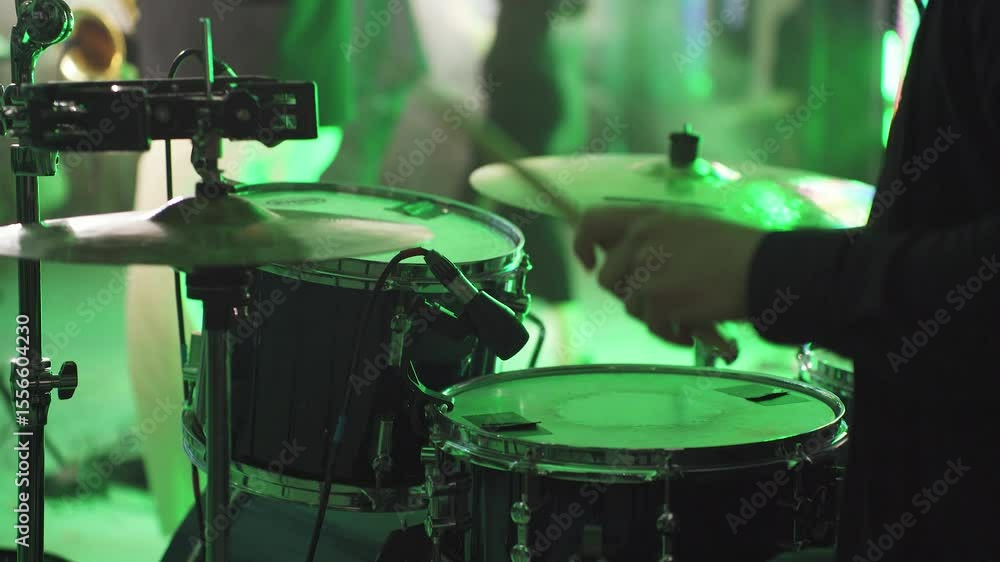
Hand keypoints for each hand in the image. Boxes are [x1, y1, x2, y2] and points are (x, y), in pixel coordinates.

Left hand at [573, 206, 766, 353]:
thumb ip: (652, 242)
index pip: (591, 223)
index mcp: (647, 220)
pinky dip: (670, 332)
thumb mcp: (688, 231)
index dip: (582, 245)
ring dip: (654, 314)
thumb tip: (623, 263)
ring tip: (685, 311)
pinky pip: (651, 326)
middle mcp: (641, 241)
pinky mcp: (659, 301)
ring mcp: (648, 272)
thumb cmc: (736, 252)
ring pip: (630, 305)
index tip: (590, 262)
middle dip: (629, 293)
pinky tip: (693, 328)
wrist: (766, 271)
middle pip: (608, 279)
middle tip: (661, 298)